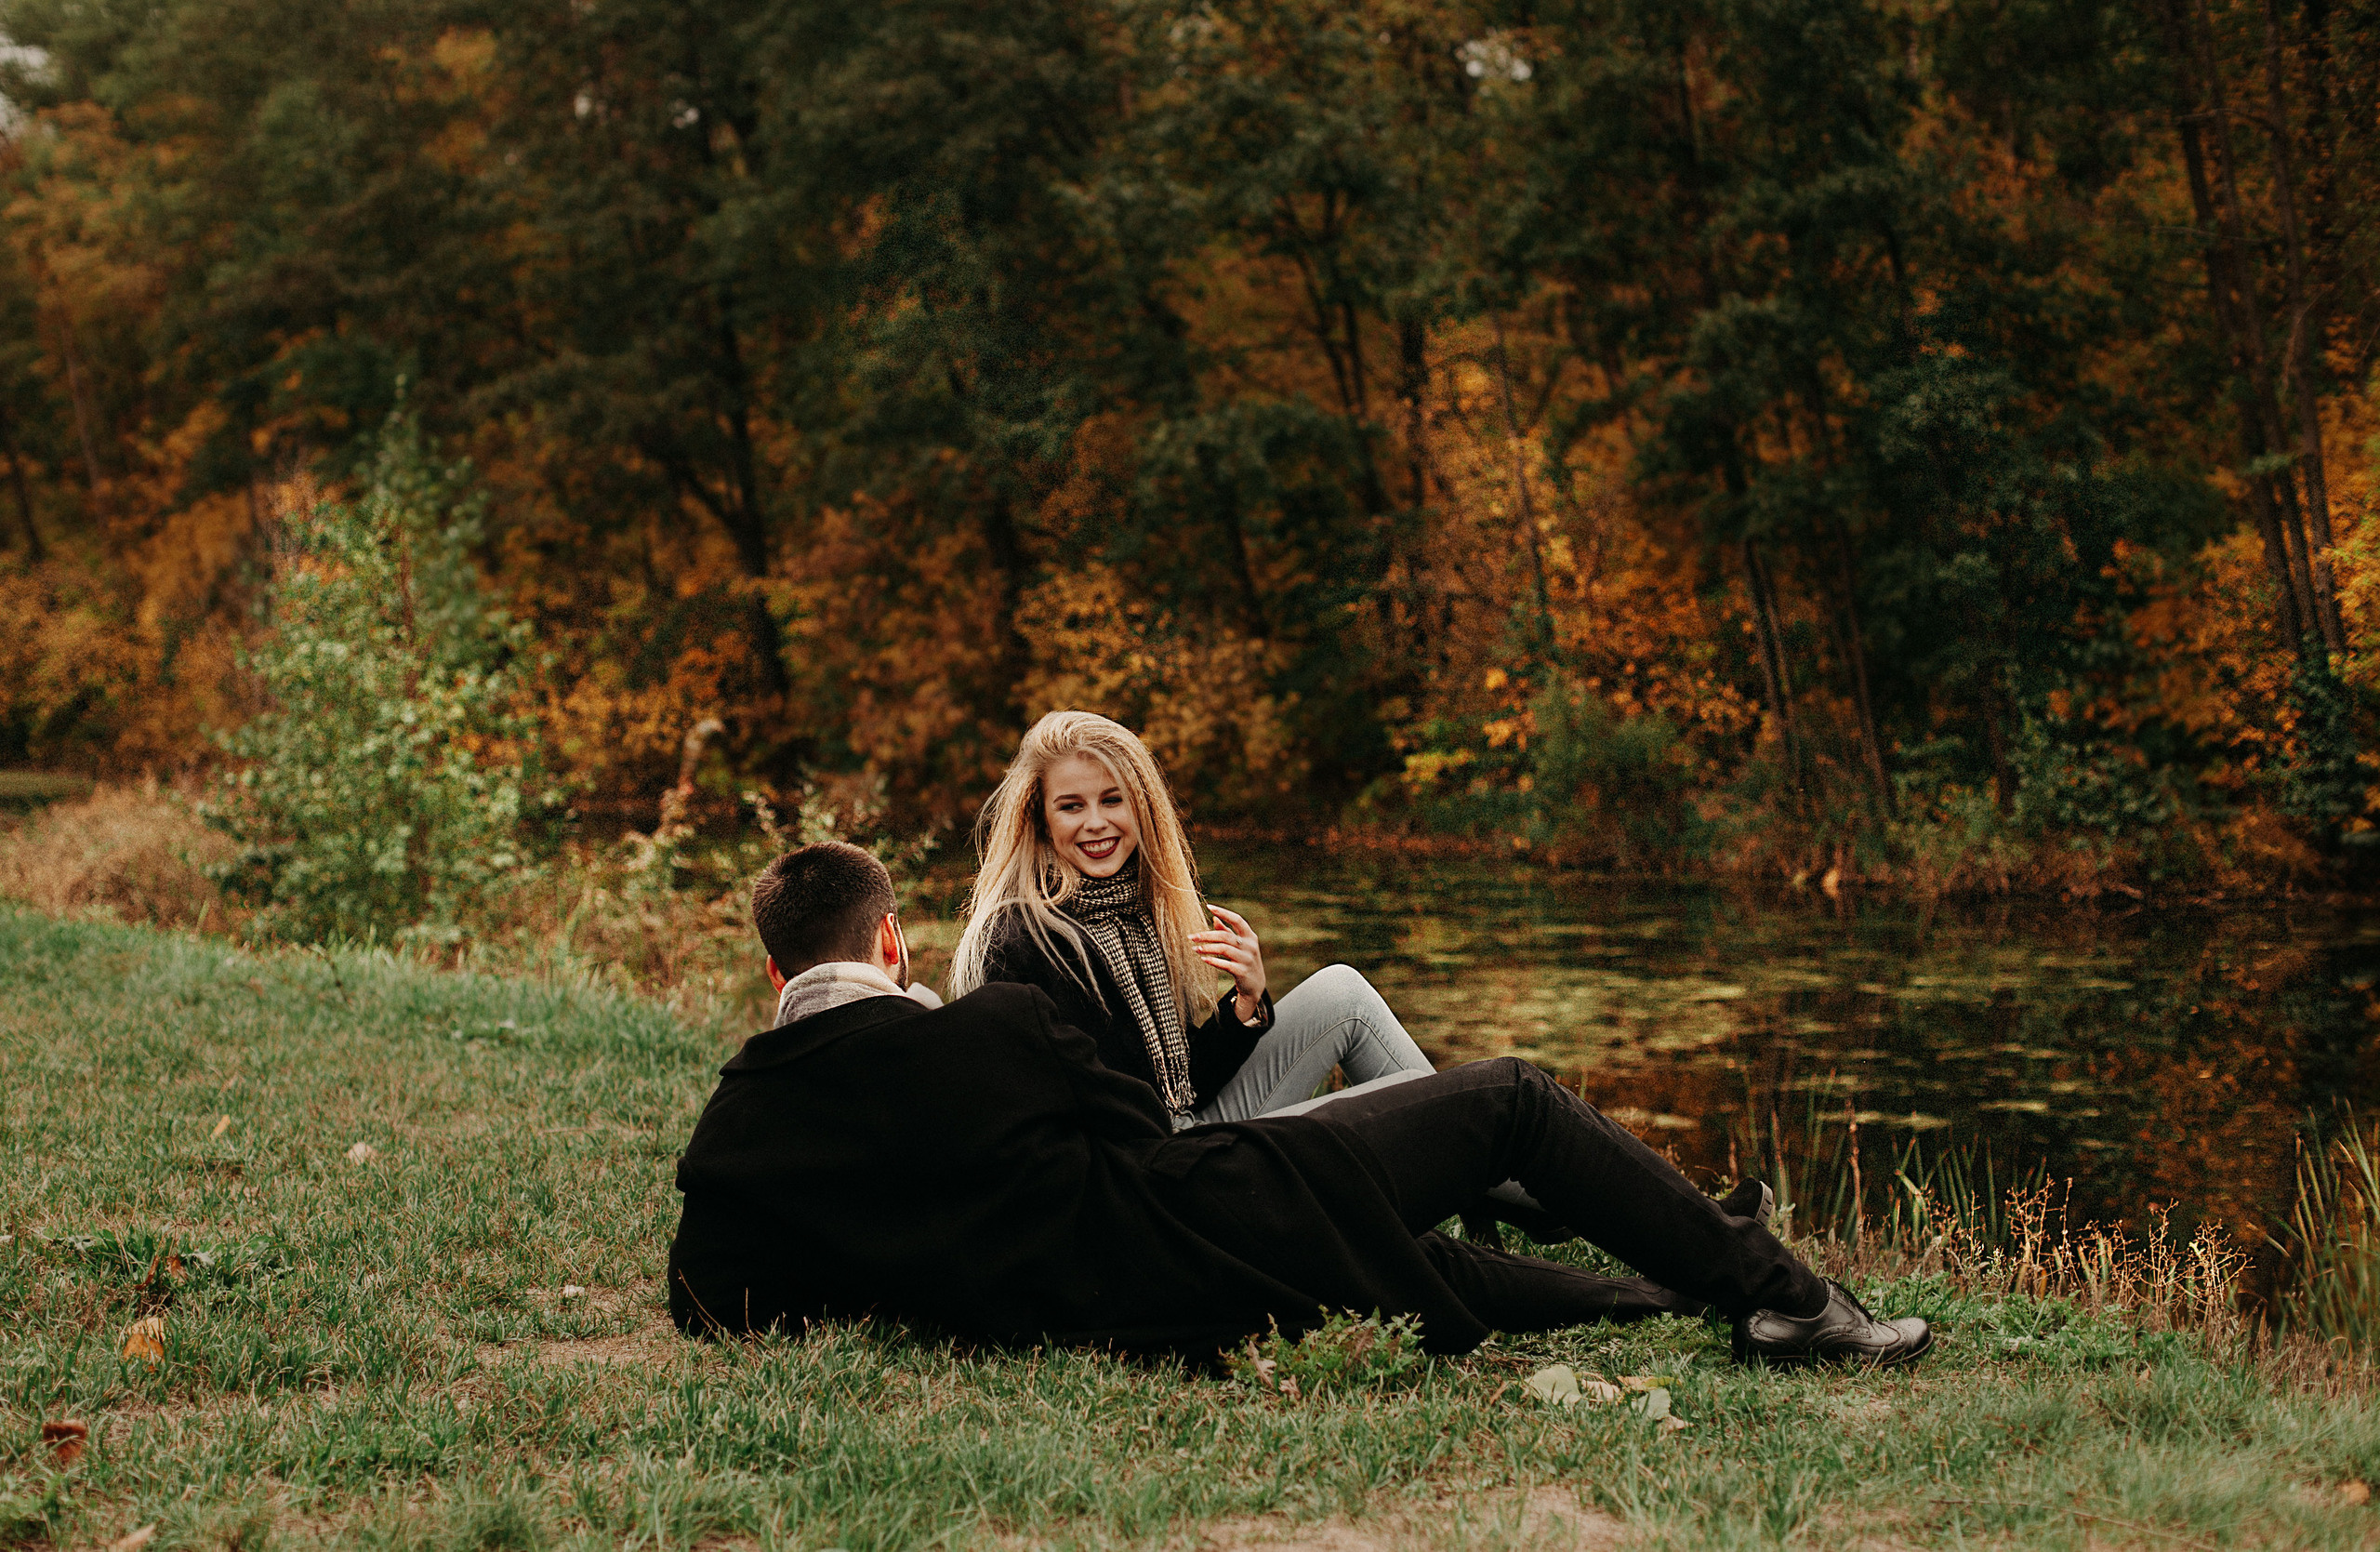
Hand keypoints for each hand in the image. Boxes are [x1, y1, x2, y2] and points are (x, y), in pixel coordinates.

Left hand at [1192, 906, 1266, 1020]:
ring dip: (1207, 948)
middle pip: (1225, 936)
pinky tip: (1203, 959)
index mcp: (1250, 936)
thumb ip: (1228, 932)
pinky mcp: (1242, 972)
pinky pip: (1225, 965)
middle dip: (1207, 935)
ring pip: (1224, 949)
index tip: (1209, 907)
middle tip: (1191, 937)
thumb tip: (1215, 918)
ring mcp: (1247, 959)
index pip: (1237, 920)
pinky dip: (1213, 961)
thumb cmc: (1244, 959)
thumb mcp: (1240, 945)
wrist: (1255, 984)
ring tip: (1194, 948)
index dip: (1224, 912)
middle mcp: (1250, 946)